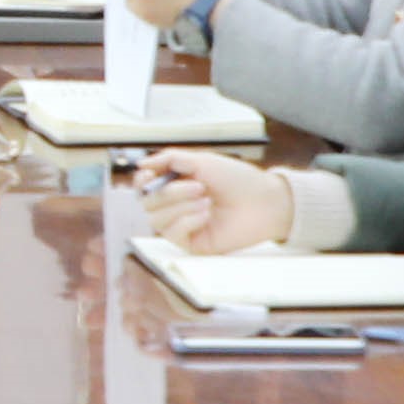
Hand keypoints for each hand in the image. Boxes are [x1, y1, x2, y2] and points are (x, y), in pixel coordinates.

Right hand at [139, 148, 296, 251]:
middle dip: (170, 192)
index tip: (148, 175)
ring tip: (206, 201)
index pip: (145, 186)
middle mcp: (176, 206)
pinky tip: (206, 215)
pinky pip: (173, 234)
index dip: (142, 181)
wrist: (263, 201)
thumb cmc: (238, 180)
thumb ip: (169, 159)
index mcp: (177, 184)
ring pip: (156, 219)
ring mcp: (183, 226)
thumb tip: (141, 163)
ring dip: (180, 206)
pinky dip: (188, 221)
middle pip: (148, 203)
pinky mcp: (192, 243)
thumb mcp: (202, 161)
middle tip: (198, 186)